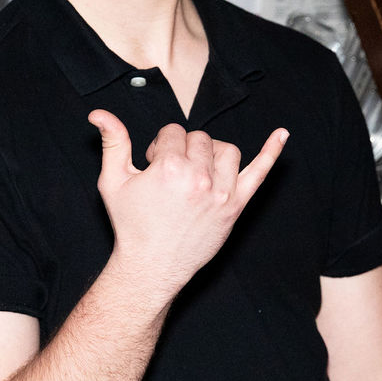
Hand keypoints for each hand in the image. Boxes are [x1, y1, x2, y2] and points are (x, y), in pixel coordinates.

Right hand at [88, 111, 286, 299]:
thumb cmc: (130, 225)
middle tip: (169, 176)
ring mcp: (222, 193)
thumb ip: (113, 142)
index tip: (153, 167)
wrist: (151, 267)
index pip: (172, 132)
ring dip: (211, 154)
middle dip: (182, 150)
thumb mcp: (113, 181)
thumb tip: (99, 113)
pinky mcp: (236, 207)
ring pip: (225, 150)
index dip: (159, 147)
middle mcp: (199, 177)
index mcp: (169, 167)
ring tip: (196, 171)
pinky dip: (271, 152)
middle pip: (199, 138)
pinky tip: (282, 135)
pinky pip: (260, 173)